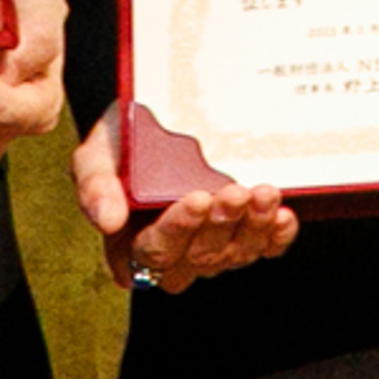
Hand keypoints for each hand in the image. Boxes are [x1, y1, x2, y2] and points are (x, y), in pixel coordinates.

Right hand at [66, 119, 299, 291]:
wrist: (158, 121)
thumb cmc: (122, 143)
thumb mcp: (96, 155)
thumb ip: (94, 185)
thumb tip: (106, 220)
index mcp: (129, 246)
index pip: (154, 252)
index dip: (177, 230)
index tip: (194, 199)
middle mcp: (173, 255)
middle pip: (199, 257)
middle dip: (220, 224)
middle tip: (234, 191)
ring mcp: (211, 249)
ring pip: (234, 254)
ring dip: (253, 226)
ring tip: (264, 193)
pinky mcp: (244, 237)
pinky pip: (265, 249)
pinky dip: (277, 237)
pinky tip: (283, 216)